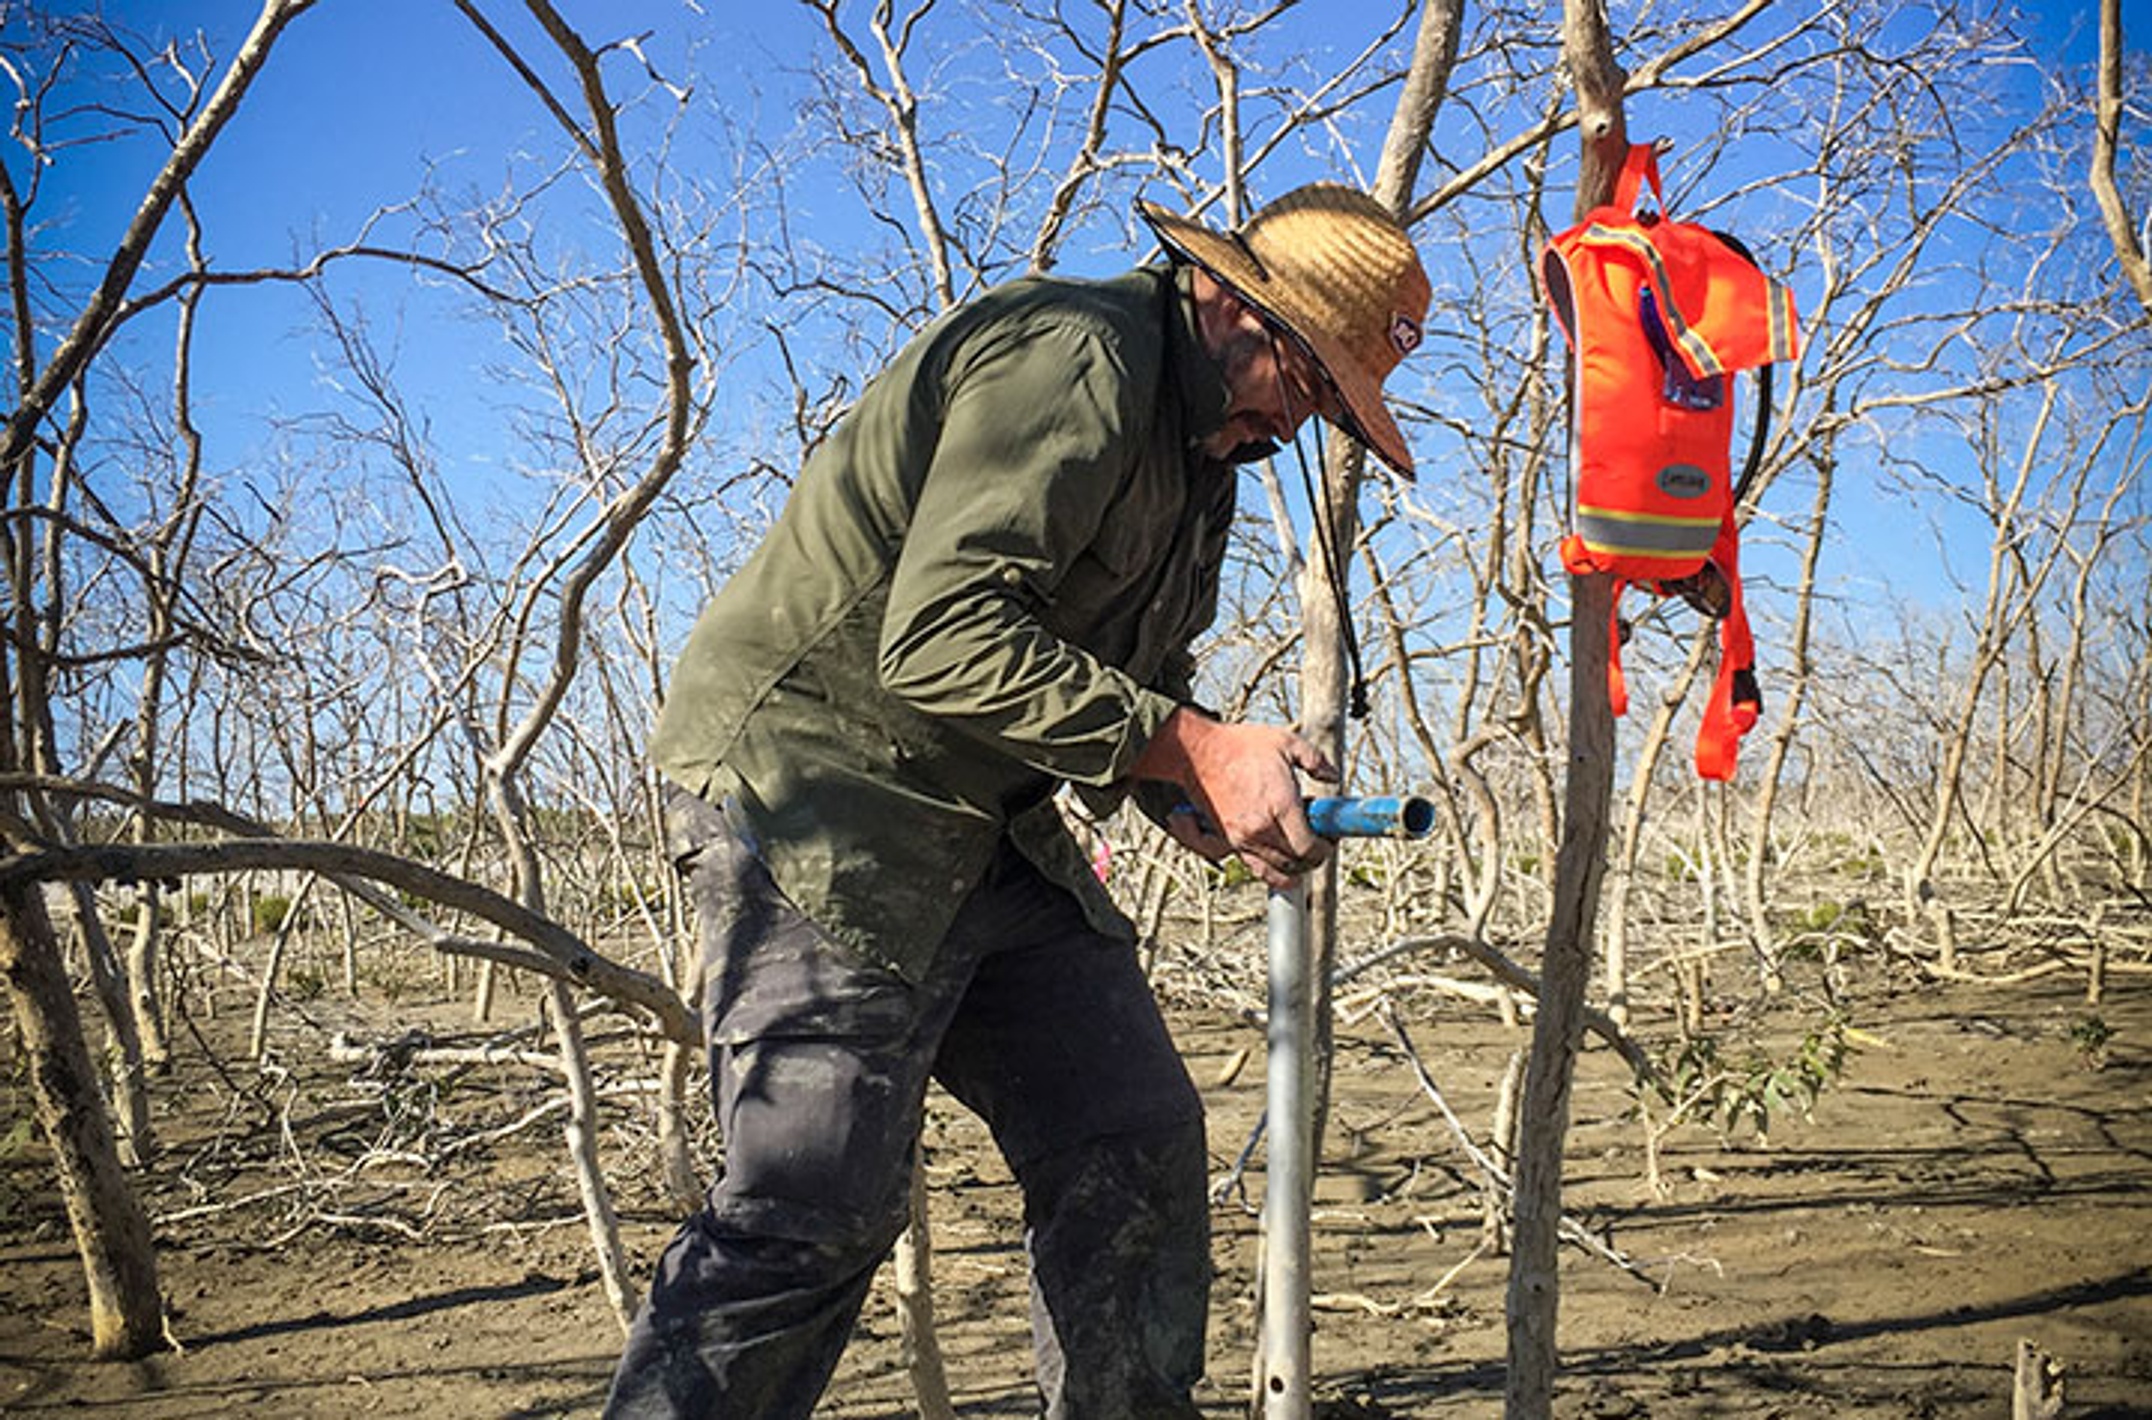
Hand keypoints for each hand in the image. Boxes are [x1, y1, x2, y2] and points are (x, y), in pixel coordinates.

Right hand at [1133, 709, 1337, 888]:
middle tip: (1319, 843)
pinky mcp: (1229, 841)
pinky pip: (1256, 868)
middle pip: (1296, 864)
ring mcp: (1243, 839)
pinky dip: (1272, 871)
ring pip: (1276, 873)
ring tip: (1300, 853)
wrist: (1197, 753)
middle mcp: (1262, 829)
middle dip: (1313, 859)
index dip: (1325, 848)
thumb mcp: (1286, 742)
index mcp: (1281, 805)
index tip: (1329, 837)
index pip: (1309, 848)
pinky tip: (1280, 859)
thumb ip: (1316, 761)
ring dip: (1294, 868)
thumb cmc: (1239, 745)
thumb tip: (1333, 777)